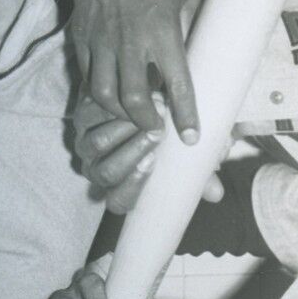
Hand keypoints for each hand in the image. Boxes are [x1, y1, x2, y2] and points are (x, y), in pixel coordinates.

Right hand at [71, 0, 202, 139]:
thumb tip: (201, 58)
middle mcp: (128, 39)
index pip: (176, 86)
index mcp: (161, 30)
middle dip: (147, 124)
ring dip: (120, 114)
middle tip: (157, 128)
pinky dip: (98, 91)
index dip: (185, 117)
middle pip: (133, 101)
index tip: (191, 137)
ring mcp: (100, 37)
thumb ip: (193, 28)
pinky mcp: (81, 32)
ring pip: (104, 94)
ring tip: (134, 116)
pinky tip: (110, 94)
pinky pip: (86, 73)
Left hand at [74, 95, 225, 216]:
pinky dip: (110, 108)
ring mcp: (86, 146)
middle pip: (106, 172)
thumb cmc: (167, 138)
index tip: (153, 163)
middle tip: (158, 132)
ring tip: (149, 112)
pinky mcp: (81, 119)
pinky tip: (133, 97)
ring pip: (96, 144)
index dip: (133, 185)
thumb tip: (216, 194)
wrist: (146, 102)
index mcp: (119, 189)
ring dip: (123, 128)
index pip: (118, 202)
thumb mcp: (184, 158)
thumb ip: (199, 176)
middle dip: (132, 152)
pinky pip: (88, 117)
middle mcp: (98, 171)